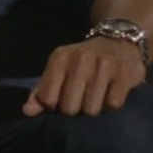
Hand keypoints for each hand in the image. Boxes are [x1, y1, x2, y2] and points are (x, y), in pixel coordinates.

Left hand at [23, 36, 145, 116]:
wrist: (118, 41)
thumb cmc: (82, 62)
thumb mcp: (58, 70)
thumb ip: (41, 91)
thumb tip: (26, 111)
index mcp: (59, 58)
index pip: (48, 99)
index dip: (54, 106)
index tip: (60, 100)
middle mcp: (81, 58)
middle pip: (70, 108)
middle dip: (74, 110)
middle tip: (80, 100)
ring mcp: (104, 65)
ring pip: (91, 109)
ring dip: (93, 109)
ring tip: (96, 97)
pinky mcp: (125, 74)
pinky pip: (113, 105)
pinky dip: (111, 105)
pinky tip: (111, 94)